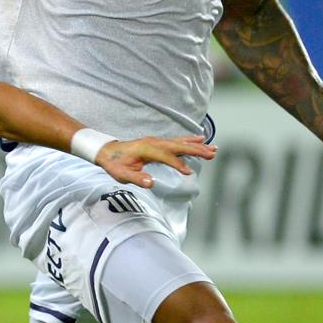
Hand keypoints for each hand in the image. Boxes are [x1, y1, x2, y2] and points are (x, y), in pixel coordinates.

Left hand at [94, 135, 215, 187]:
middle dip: (196, 150)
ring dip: (198, 145)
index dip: (177, 164)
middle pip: (178, 146)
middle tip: (212, 154)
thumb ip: (137, 179)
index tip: (188, 172)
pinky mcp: (159, 142)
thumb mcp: (122, 174)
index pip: (165, 156)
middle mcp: (154, 142)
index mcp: (146, 149)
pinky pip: (178, 141)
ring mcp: (158, 141)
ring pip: (181, 142)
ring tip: (214, 149)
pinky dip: (191, 140)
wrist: (108, 151)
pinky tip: (202, 139)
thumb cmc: (115, 164)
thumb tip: (151, 183)